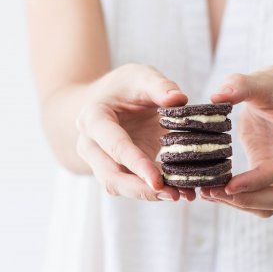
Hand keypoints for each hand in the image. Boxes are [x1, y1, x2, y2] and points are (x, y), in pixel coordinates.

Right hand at [75, 64, 195, 201]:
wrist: (107, 99)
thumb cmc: (124, 87)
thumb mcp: (141, 76)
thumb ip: (159, 86)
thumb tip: (179, 99)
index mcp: (93, 119)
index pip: (113, 145)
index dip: (135, 163)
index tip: (157, 179)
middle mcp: (90, 145)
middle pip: (111, 176)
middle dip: (141, 189)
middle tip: (173, 194)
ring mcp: (100, 162)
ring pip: (119, 187)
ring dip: (148, 194)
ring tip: (181, 195)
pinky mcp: (116, 172)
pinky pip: (131, 186)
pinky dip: (154, 191)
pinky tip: (180, 192)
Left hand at [200, 66, 272, 217]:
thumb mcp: (261, 80)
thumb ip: (241, 84)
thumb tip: (217, 97)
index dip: (261, 178)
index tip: (229, 185)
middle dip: (251, 200)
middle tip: (212, 192)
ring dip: (244, 204)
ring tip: (208, 192)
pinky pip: (266, 201)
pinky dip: (242, 201)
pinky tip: (215, 190)